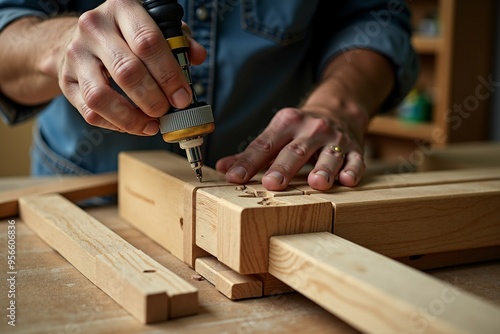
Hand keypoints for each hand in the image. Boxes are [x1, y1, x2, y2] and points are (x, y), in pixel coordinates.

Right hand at [58, 0, 205, 134]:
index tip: (182, 97)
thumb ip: (178, 41)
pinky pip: (90, 112)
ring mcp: (76, 54)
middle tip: (168, 112)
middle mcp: (94, 28)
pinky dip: (116, 125)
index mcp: (122, 8)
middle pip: (127, 72)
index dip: (169, 75)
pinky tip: (134, 126)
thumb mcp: (154, 27)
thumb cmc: (127, 35)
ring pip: (101, 97)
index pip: (148, 42)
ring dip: (132, 118)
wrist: (81, 38)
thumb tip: (196, 56)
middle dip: (154, 100)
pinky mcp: (66, 81)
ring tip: (151, 125)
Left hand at [216, 107, 366, 190]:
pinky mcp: (355, 148)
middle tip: (272, 183)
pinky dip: (353, 170)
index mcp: (286, 123)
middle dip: (283, 167)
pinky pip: (356, 160)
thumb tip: (222, 168)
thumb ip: (251, 154)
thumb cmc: (300, 129)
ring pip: (329, 155)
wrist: (339, 110)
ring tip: (317, 183)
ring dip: (323, 169)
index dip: (248, 162)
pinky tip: (347, 180)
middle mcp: (311, 129)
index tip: (233, 178)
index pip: (263, 144)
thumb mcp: (276, 134)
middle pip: (295, 150)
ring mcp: (335, 139)